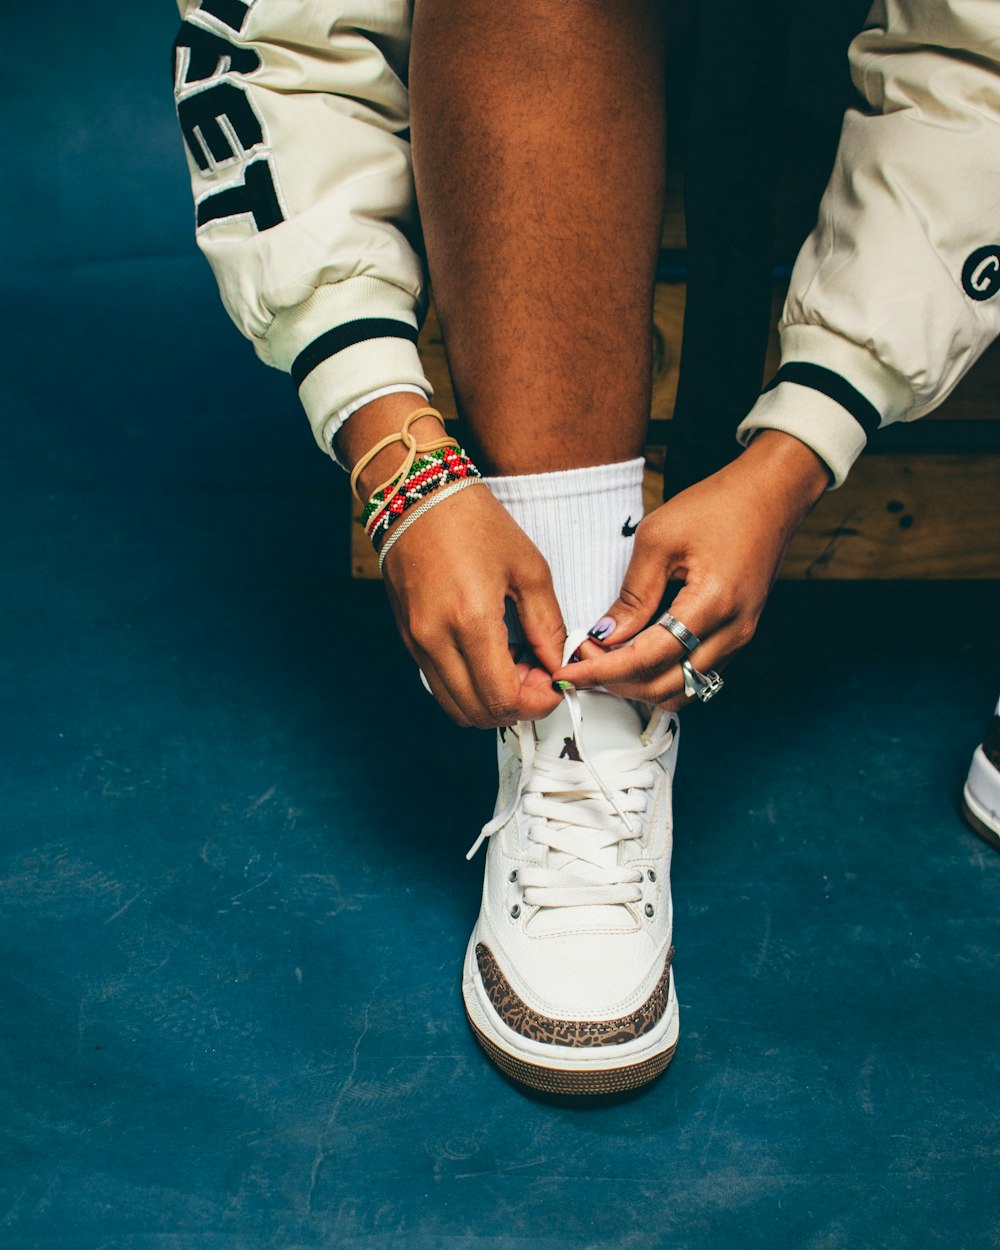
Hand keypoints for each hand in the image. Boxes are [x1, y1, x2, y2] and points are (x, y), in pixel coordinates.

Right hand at [337, 393, 565, 727]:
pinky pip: (439, 683)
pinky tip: (489, 657)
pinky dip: (468, 685)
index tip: (554, 684)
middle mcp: (436, 638)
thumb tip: (558, 664)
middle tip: (537, 678)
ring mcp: (416, 642)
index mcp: (471, 619)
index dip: (536, 703)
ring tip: (514, 668)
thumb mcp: (528, 568)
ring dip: (489, 700)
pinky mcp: (408, 639)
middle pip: (477, 712)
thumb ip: (547, 624)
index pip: (502, 697)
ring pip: (455, 706)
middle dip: (514, 707)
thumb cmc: (471, 521)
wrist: (415, 496)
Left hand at [552, 432, 828, 708]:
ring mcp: (740, 637)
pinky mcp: (738, 635)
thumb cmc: (721, 505)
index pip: (648, 658)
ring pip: (683, 689)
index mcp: (712, 604)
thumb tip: (605, 634)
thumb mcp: (659, 539)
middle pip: (666, 686)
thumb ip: (633, 593)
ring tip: (605, 665)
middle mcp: (733, 631)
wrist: (770, 494)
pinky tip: (636, 658)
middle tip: (583, 664)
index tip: (571, 670)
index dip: (604, 670)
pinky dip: (662, 675)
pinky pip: (697, 674)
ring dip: (640, 685)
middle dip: (618, 683)